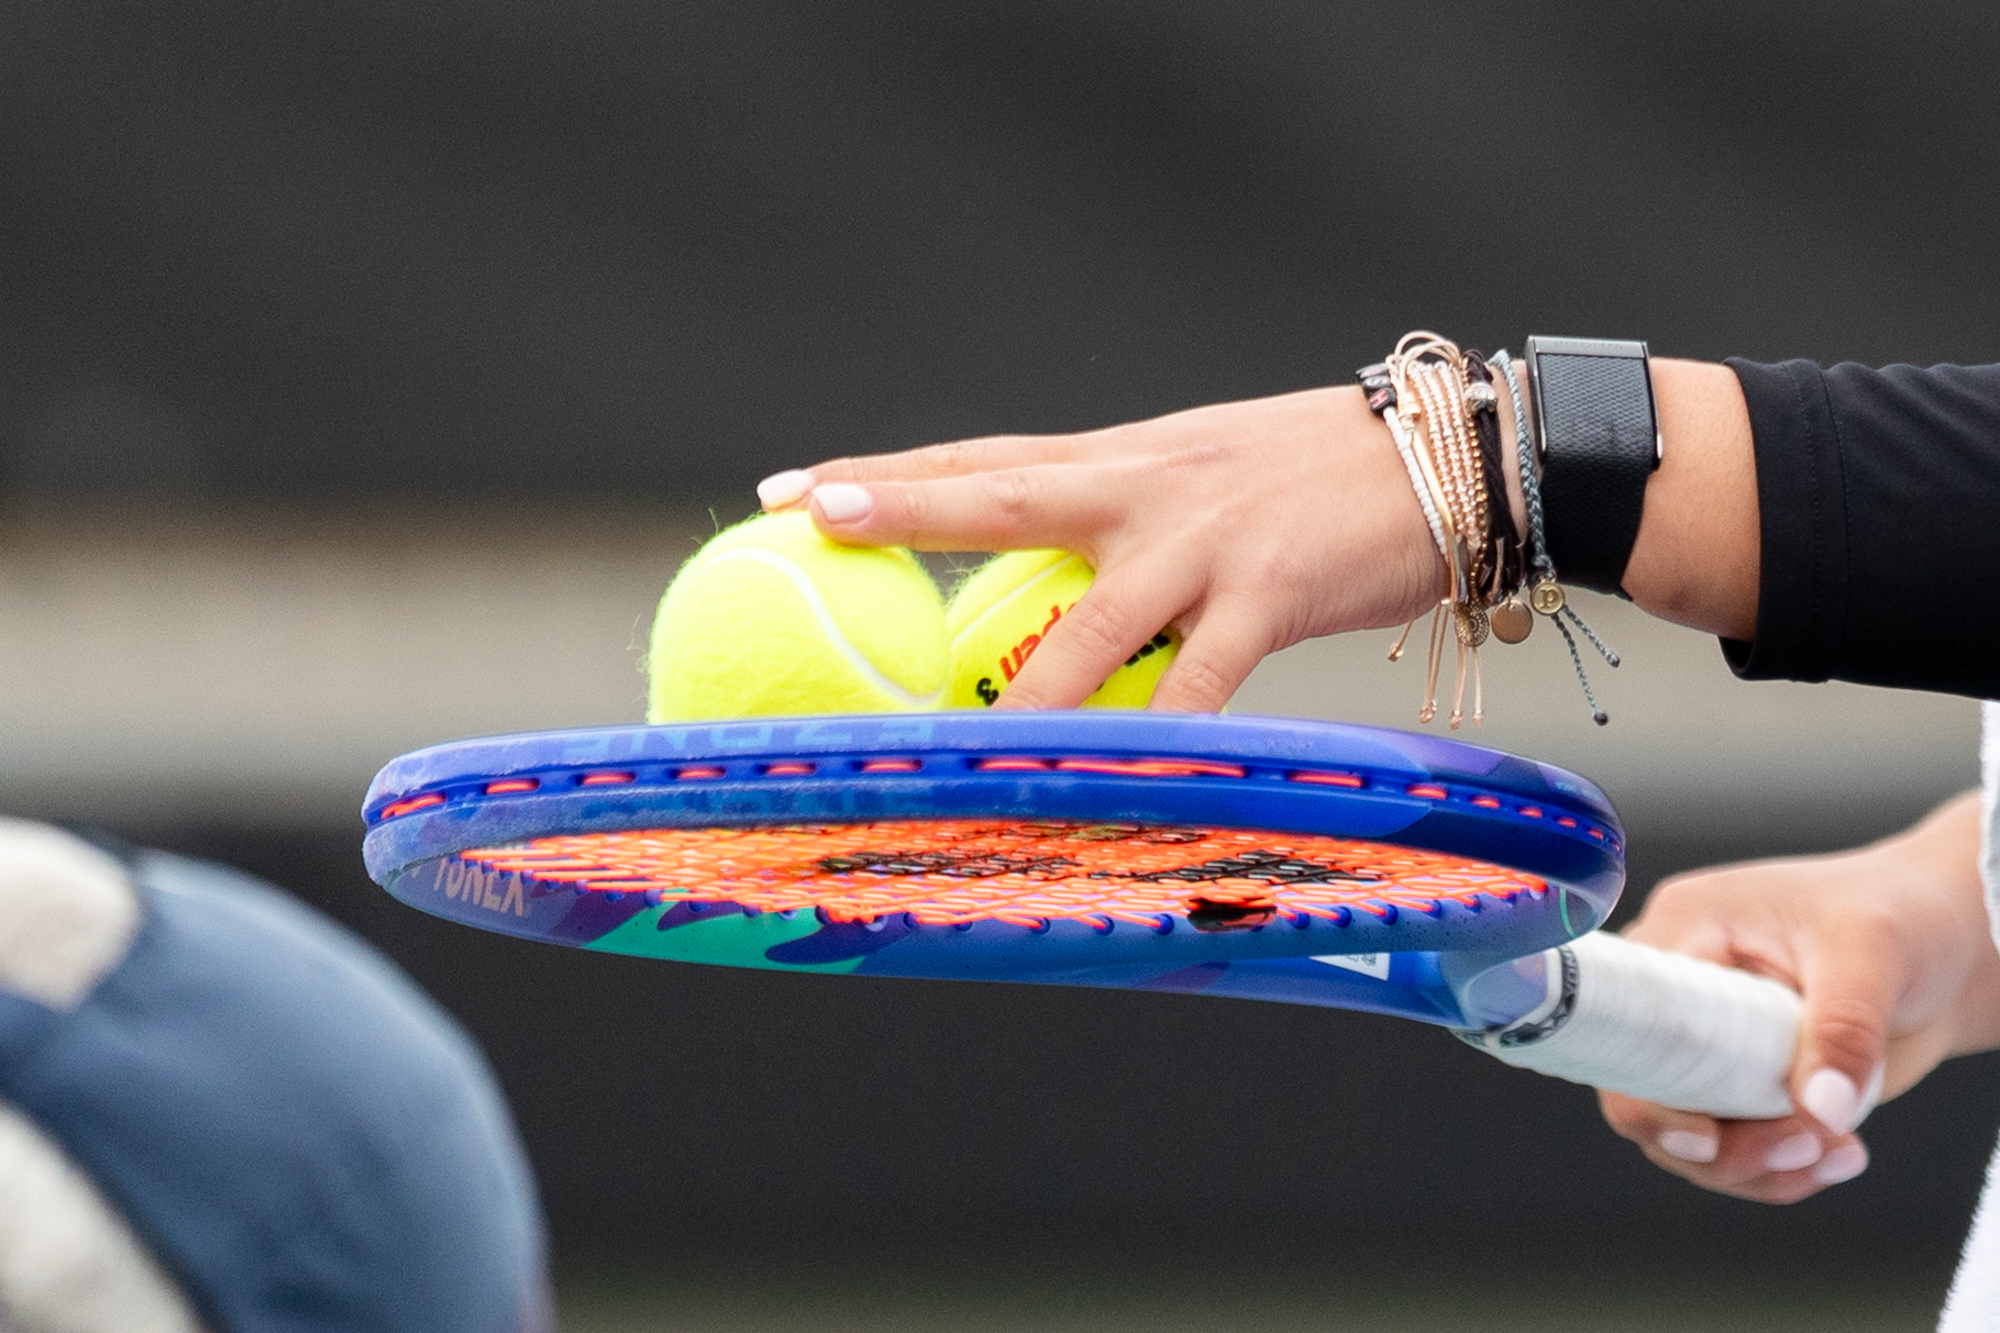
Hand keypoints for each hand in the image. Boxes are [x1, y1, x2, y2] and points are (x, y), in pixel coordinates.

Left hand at [755, 386, 1443, 710]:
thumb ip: (1136, 523)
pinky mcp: (1273, 594)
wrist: (1461, 456)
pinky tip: (1124, 786)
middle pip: (1002, 493)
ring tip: (944, 741)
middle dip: (901, 505)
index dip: (888, 475)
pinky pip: (1203, 684)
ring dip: (1016, 689)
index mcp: (1124, 461)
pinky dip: (1161, 739)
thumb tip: (1066, 581)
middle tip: (806, 519)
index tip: (797, 487)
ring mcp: (1206, 542)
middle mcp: (1146, 488)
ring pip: (1090, 622)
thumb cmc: (1327, 479)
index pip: (984, 460)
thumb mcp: (1211, 479)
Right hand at [1598, 792, 1999, 1202]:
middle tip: (1799, 1144)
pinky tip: (1838, 1152)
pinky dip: (1782, 1170)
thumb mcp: (1871, 953)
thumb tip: (1822, 1107)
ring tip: (1833, 1148)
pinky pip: (1733, 1149)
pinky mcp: (1743, 1083)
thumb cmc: (1898, 913)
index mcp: (1684, 931)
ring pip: (1688, 1136)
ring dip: (1758, 1165)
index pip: (1626, 1018)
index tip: (1701, 1136)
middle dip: (1720, 1143)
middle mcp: (1680, 992)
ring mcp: (1710, 1044)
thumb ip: (1844, 1028)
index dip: (1642, 1087)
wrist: (1946, 948)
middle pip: (1647, 1093)